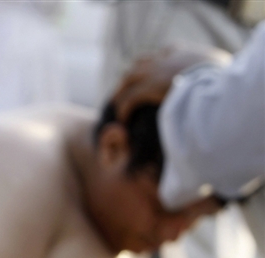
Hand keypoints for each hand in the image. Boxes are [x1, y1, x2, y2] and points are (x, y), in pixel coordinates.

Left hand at [112, 45, 231, 121]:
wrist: (221, 83)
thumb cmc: (224, 81)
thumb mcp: (218, 72)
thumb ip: (208, 74)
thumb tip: (211, 81)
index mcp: (184, 52)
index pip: (162, 53)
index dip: (152, 65)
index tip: (147, 76)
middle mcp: (167, 58)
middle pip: (139, 65)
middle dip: (129, 78)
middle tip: (123, 92)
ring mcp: (157, 71)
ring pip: (129, 79)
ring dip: (121, 93)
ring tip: (118, 105)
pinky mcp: (150, 86)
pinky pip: (129, 98)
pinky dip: (123, 108)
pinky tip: (122, 118)